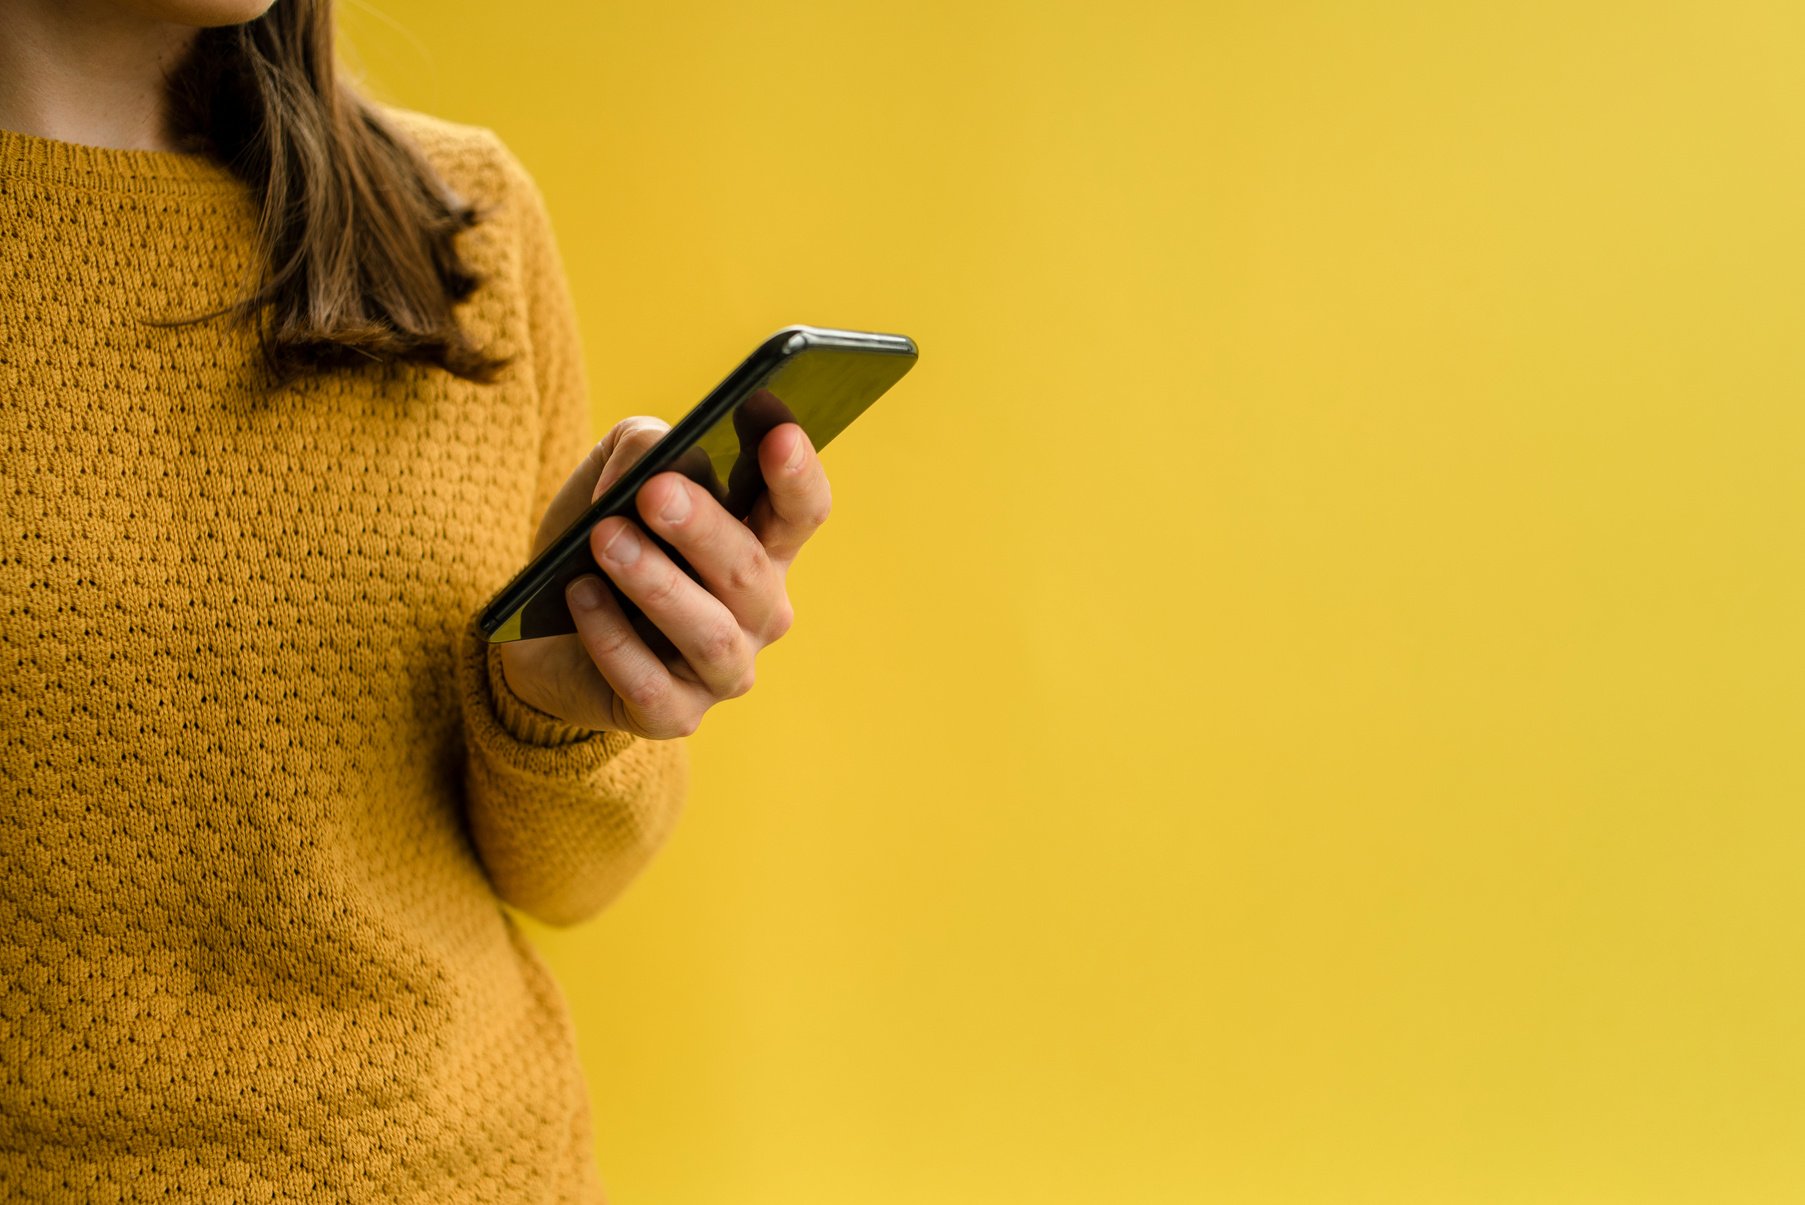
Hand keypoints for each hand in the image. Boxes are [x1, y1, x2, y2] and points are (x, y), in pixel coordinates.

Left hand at [496, 416, 830, 737]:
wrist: (542, 630)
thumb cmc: (600, 541)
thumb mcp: (615, 474)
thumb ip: (640, 448)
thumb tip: (643, 470)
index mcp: (762, 547)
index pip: (801, 511)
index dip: (797, 475)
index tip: (778, 436)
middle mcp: (758, 613)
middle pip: (752, 571)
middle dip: (705, 530)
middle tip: (655, 493)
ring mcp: (722, 671)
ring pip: (709, 633)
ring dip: (658, 584)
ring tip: (605, 540)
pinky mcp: (673, 715)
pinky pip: (651, 684)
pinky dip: (613, 641)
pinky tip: (581, 598)